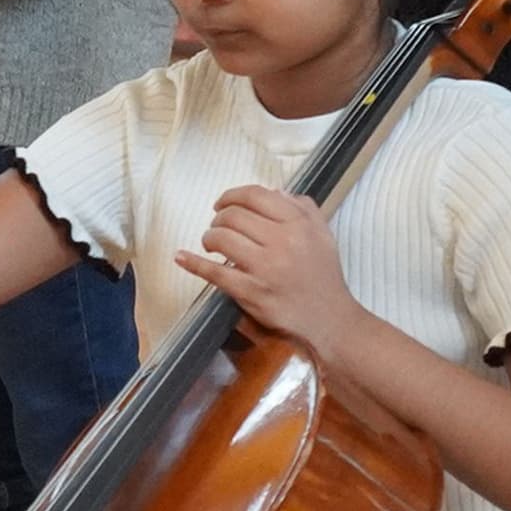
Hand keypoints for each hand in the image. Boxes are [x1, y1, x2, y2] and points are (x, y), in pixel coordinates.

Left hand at [173, 185, 356, 349]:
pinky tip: (181, 257)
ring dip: (209, 238)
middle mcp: (282, 242)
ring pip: (221, 238)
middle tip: (218, 227)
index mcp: (298, 224)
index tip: (222, 203)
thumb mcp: (323, 234)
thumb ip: (303, 208)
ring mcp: (264, 268)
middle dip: (219, 218)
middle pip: (233, 216)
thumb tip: (274, 191)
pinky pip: (214, 273)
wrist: (329, 318)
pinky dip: (193, 263)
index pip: (255, 196)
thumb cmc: (323, 276)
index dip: (232, 196)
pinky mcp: (251, 292)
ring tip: (211, 244)